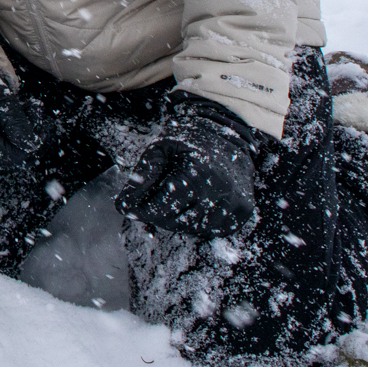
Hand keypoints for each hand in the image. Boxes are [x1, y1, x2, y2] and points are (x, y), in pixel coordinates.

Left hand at [117, 91, 265, 237]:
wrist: (228, 135)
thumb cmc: (189, 141)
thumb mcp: (161, 148)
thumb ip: (143, 174)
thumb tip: (123, 204)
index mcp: (197, 174)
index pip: (162, 207)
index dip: (142, 210)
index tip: (129, 208)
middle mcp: (219, 192)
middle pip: (177, 222)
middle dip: (158, 215)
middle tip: (151, 202)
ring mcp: (235, 204)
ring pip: (194, 230)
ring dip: (178, 221)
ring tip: (174, 200)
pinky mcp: (244, 211)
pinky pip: (214, 231)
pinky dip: (199, 224)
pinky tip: (194, 205)